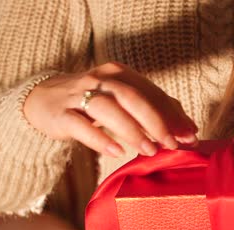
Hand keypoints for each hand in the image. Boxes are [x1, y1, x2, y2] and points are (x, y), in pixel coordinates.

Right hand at [24, 62, 197, 156]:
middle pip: (132, 97)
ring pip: (108, 108)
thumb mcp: (124, 101)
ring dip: (132, 130)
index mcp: (120, 74)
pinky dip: (100, 139)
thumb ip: (156, 112)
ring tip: (150, 150)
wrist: (43, 100)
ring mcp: (78, 95)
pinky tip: (117, 152)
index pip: (151, 93)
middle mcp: (100, 79)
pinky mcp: (61, 114)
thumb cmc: (94, 102)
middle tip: (172, 144)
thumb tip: (190, 130)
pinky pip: (81, 126)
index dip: (172, 114)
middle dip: (156, 121)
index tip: (190, 135)